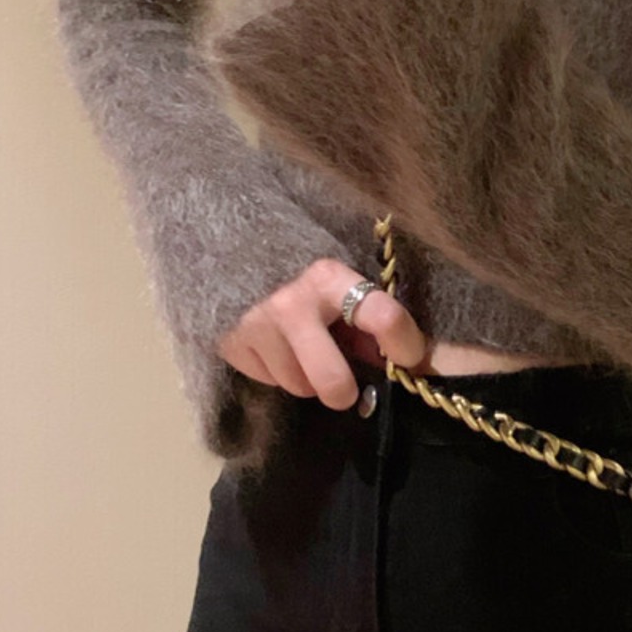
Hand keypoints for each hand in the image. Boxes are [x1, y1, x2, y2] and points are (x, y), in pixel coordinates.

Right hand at [215, 256, 429, 410]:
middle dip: (343, 391)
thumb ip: (364, 316)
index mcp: (328, 278)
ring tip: (300, 349)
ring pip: (298, 386)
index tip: (407, 357)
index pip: (383, 317)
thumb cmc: (294, 262)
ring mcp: (256, 326)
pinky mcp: (229, 343)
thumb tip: (393, 360)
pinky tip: (274, 345)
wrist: (224, 240)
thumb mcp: (335, 276)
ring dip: (306, 376)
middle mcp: (291, 304)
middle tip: (345, 388)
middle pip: (331, 381)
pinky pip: (268, 381)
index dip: (405, 344)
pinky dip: (276, 370)